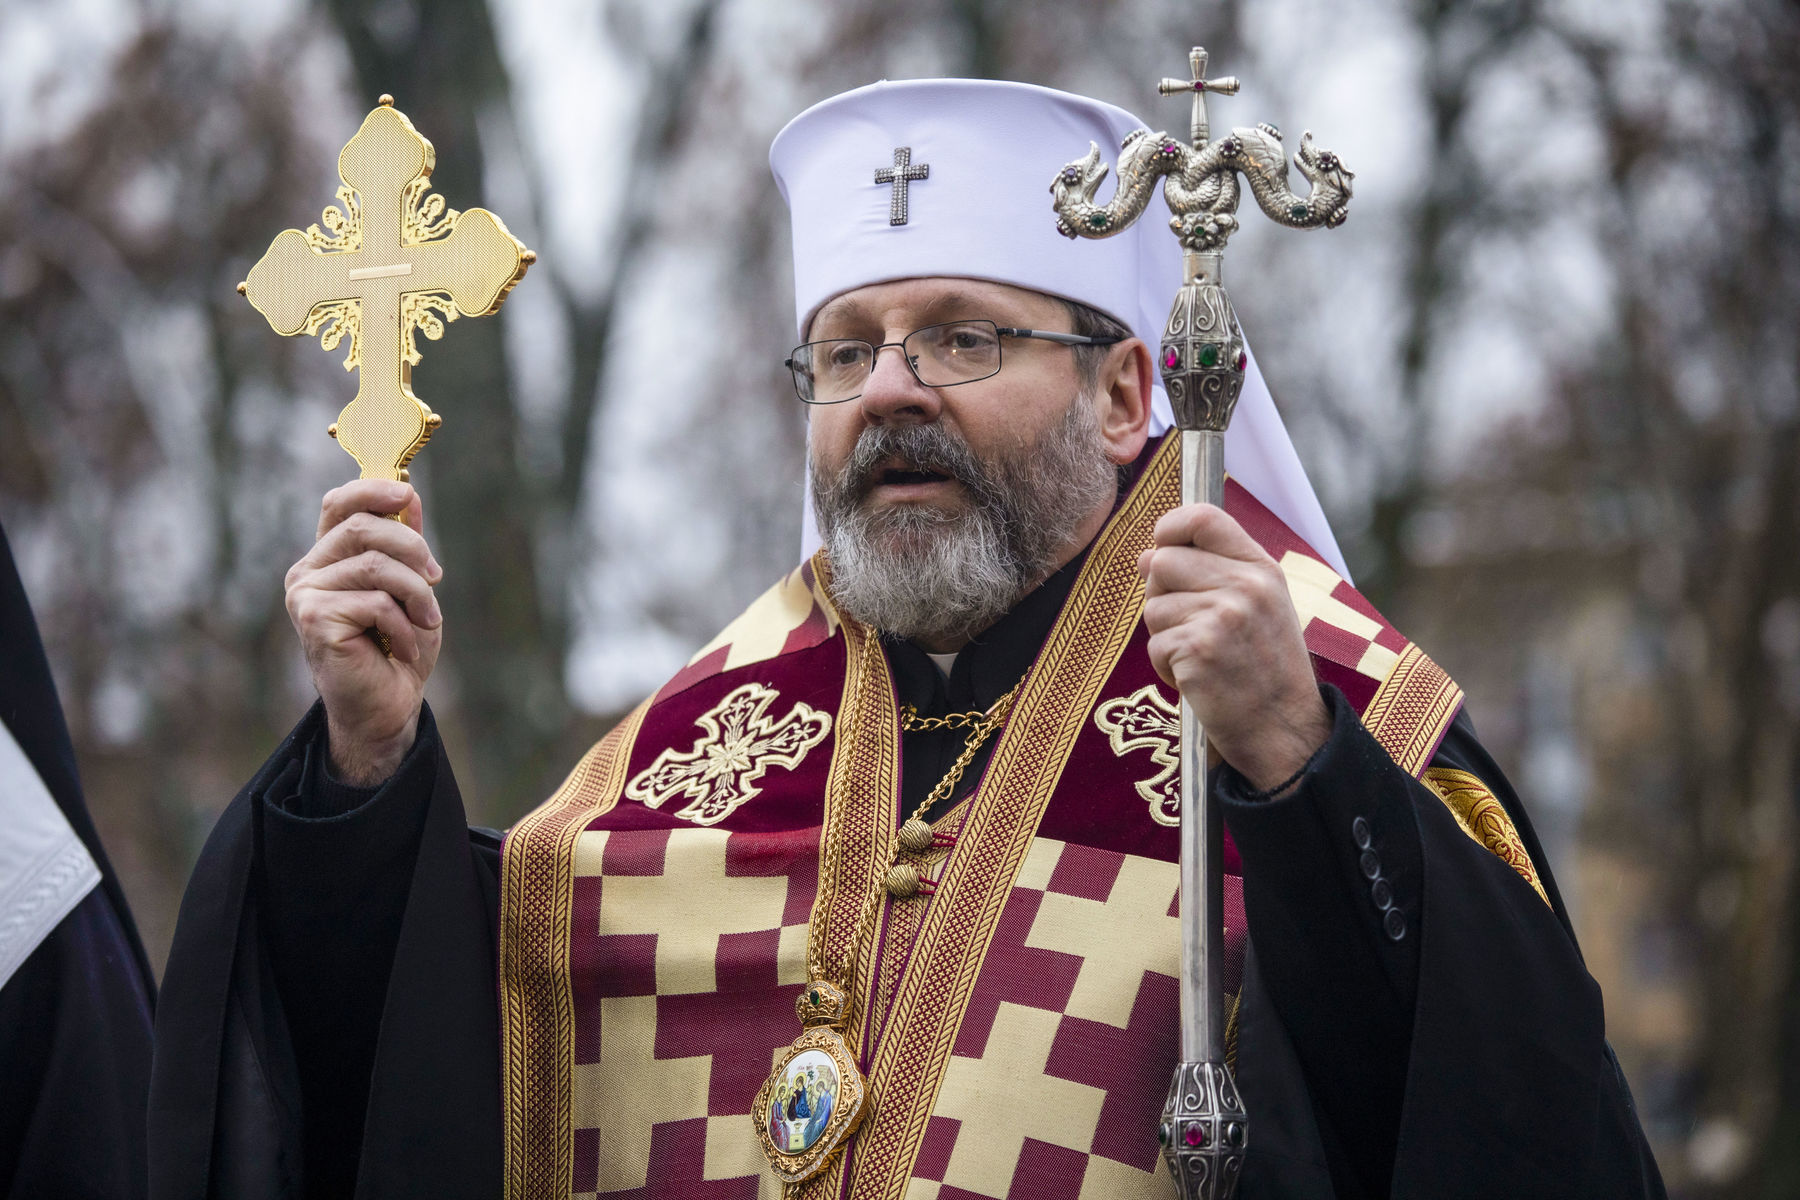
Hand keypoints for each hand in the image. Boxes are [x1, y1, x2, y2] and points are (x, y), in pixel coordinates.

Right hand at [284, 480, 443, 785]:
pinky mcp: (315, 618)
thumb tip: (409, 495)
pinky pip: (375, 601)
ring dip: (416, 593)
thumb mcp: (411, 588)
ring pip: (376, 565)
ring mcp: (306, 594)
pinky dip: (404, 625)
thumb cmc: (398, 647)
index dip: (372, 489)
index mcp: (328, 557)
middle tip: (436, 578)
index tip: (407, 495)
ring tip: (427, 620)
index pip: (339, 503)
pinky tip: (403, 648)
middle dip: (414, 548)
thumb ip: (405, 545)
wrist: (387, 706)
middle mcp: (308, 571)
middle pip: (364, 527)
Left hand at [1137, 503, 1330, 791]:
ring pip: (1153, 607)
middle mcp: (1245, 586)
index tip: (1162, 546)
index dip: (1170, 528)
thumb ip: (1210, 573)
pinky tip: (1199, 679)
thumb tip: (1146, 555)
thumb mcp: (1258, 607)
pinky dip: (1167, 667)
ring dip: (1166, 637)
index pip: (1203, 517)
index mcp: (1262, 568)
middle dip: (1161, 595)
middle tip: (1190, 626)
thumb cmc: (1264, 668)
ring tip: (1203, 657)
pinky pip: (1154, 645)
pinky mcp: (1199, 648)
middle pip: (1162, 561)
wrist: (1284, 729)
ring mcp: (1223, 616)